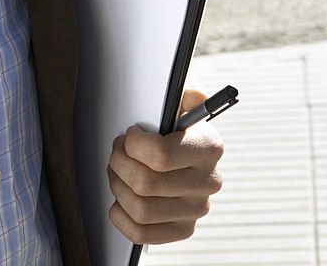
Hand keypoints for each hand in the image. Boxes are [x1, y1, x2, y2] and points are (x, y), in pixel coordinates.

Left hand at [106, 89, 224, 244]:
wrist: (190, 155)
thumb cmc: (180, 126)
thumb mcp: (185, 102)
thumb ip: (186, 94)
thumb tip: (190, 96)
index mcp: (209, 147)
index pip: (161, 155)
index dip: (134, 145)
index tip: (129, 135)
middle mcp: (208, 181)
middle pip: (146, 183)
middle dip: (120, 163)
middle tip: (117, 151)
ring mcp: (195, 209)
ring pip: (141, 209)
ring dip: (119, 188)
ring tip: (117, 172)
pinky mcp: (183, 229)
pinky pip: (142, 233)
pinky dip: (122, 216)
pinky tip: (120, 199)